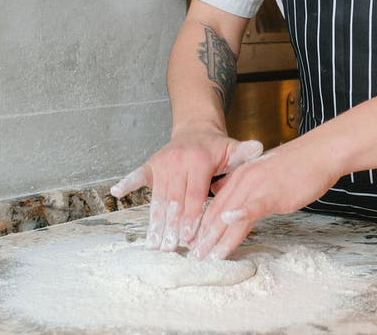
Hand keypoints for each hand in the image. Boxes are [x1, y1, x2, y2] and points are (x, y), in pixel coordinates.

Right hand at [110, 132, 263, 251]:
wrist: (196, 129)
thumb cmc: (217, 146)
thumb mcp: (234, 148)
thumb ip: (245, 153)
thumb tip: (259, 149)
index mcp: (197, 160)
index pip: (193, 194)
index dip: (190, 216)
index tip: (186, 237)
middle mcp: (176, 161)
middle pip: (173, 200)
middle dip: (170, 226)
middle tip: (168, 248)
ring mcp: (161, 163)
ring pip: (157, 196)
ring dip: (154, 221)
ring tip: (153, 243)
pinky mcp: (150, 164)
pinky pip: (137, 175)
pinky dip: (126, 183)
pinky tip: (116, 192)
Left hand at [188, 138, 338, 259]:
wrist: (319, 153)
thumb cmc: (295, 165)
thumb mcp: (262, 171)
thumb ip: (242, 183)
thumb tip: (222, 190)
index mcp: (239, 176)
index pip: (215, 205)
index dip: (203, 226)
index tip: (195, 243)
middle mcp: (243, 180)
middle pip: (218, 213)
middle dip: (205, 237)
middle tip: (196, 256)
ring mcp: (257, 187)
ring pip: (231, 214)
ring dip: (218, 237)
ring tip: (208, 255)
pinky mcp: (272, 193)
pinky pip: (253, 207)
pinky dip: (240, 216)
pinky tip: (230, 224)